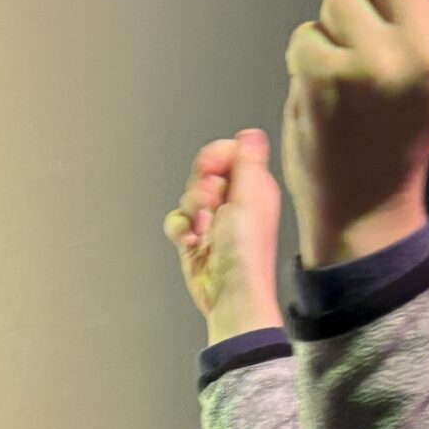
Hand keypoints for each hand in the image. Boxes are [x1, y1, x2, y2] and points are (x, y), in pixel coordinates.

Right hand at [164, 129, 281, 331]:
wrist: (230, 295)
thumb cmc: (246, 253)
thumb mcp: (250, 197)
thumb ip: (248, 160)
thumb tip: (250, 133)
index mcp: (252, 186)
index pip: (228, 152)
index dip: (215, 158)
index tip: (214, 173)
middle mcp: (233, 201)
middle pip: (204, 172)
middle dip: (201, 188)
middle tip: (212, 207)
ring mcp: (212, 220)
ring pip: (188, 196)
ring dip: (190, 212)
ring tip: (204, 231)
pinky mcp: (195, 239)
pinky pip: (176, 220)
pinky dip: (179, 230)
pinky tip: (191, 242)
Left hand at [282, 0, 428, 263]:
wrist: (366, 210)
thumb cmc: (395, 138)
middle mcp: (425, 49)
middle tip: (373, 49)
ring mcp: (374, 62)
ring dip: (335, 29)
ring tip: (349, 80)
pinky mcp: (326, 75)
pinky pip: (306, 32)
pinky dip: (306, 58)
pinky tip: (324, 95)